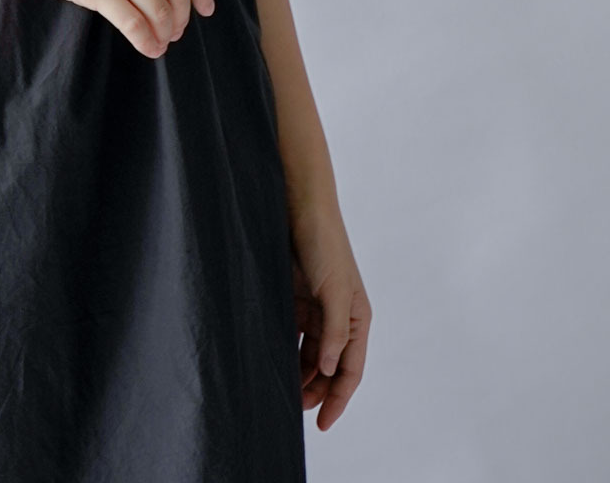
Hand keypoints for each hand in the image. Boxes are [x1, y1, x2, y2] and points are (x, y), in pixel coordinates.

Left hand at [288, 202, 371, 430]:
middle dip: (316, 390)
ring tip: (282, 392)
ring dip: (299, 374)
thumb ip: (334, 331)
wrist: (299, 206)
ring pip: (309, 354)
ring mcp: (316, 308)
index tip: (322, 423)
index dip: (338, 398)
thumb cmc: (324, 243)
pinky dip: (285, 350)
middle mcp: (339, 317)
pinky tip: (272, 362)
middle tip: (293, 410)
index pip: (350, 369)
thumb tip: (332, 370)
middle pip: (330, 367)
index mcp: (357, 318)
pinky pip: (292, 334)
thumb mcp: (333, 290)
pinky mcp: (295, 298)